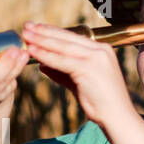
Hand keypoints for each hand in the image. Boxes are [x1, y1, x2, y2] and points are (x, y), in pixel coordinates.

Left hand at [20, 21, 134, 130]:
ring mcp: (96, 58)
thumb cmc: (100, 103)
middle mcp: (100, 50)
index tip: (36, 27)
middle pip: (67, 38)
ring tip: (25, 36)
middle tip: (26, 26)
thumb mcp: (79, 82)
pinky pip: (62, 60)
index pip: (73, 37)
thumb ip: (62, 72)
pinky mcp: (89, 68)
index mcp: (101, 50)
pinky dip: (46, 55)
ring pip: (63, 46)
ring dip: (42, 40)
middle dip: (44, 31)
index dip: (53, 31)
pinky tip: (33, 52)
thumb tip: (42, 65)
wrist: (117, 117)